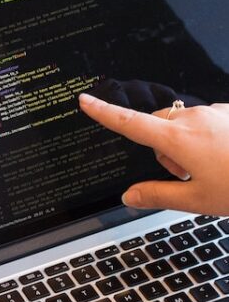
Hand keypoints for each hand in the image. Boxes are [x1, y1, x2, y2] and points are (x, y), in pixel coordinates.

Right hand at [80, 94, 228, 215]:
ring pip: (185, 124)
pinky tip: (224, 155)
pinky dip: (209, 136)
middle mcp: (195, 118)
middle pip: (159, 126)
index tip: (86, 101)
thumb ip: (158, 195)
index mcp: (179, 139)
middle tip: (186, 174)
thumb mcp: (197, 200)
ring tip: (213, 168)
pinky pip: (208, 120)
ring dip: (188, 143)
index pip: (130, 123)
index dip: (104, 112)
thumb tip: (129, 197)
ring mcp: (215, 111)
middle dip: (164, 148)